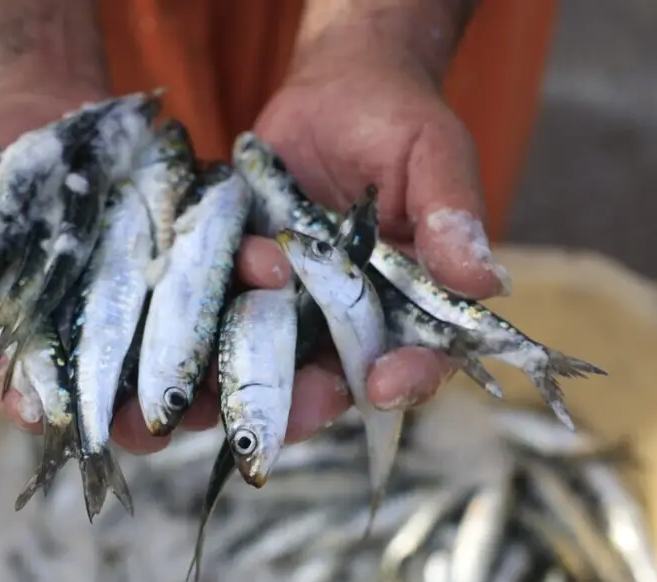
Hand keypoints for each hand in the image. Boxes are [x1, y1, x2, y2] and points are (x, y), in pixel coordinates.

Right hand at [0, 61, 209, 454]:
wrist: (55, 106)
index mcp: (31, 332)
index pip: (29, 383)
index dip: (35, 404)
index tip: (42, 418)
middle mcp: (96, 330)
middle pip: (116, 387)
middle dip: (132, 413)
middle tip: (147, 428)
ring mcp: (148, 299)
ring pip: (180, 347)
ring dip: (205, 366)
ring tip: (220, 379)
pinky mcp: (191, 260)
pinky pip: (223, 279)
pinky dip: (245, 280)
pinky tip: (264, 274)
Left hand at [234, 29, 511, 442]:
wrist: (332, 89)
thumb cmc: (398, 120)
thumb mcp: (434, 155)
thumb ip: (451, 216)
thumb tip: (486, 281)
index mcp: (411, 306)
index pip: (419, 359)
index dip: (406, 380)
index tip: (384, 383)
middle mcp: (351, 322)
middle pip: (333, 384)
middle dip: (305, 405)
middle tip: (280, 417)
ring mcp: (292, 309)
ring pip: (268, 366)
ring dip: (237, 388)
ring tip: (207, 402)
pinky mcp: (242, 285)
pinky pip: (217, 319)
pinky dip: (195, 334)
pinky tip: (171, 341)